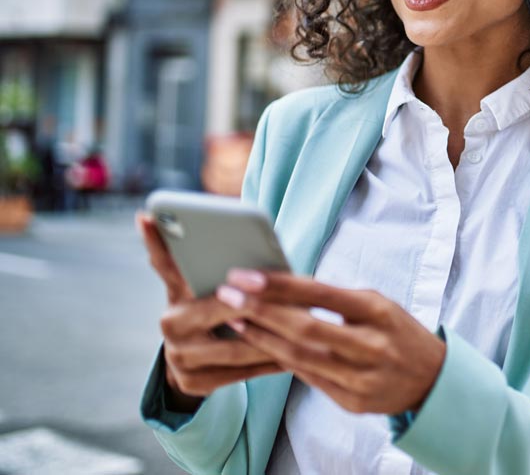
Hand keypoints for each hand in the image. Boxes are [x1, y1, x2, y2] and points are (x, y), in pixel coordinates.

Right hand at [136, 213, 282, 408]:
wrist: (193, 364)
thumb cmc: (212, 310)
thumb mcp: (203, 284)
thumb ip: (204, 260)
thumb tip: (161, 218)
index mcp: (176, 294)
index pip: (167, 264)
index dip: (158, 242)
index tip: (150, 217)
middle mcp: (171, 324)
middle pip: (223, 309)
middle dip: (263, 304)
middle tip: (298, 297)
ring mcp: (179, 357)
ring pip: (238, 347)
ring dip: (276, 338)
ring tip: (307, 328)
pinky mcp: (194, 384)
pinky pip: (243, 374)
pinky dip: (271, 364)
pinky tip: (296, 356)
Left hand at [216, 270, 446, 414]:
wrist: (433, 379)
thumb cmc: (396, 332)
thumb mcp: (377, 305)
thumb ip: (336, 299)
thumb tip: (282, 286)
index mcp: (379, 312)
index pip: (322, 294)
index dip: (281, 285)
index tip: (247, 276)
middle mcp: (372, 346)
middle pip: (306, 328)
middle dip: (261, 311)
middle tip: (228, 295)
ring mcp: (362, 378)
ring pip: (301, 358)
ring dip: (263, 338)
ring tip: (236, 319)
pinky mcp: (353, 402)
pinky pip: (309, 379)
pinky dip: (283, 361)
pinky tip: (260, 346)